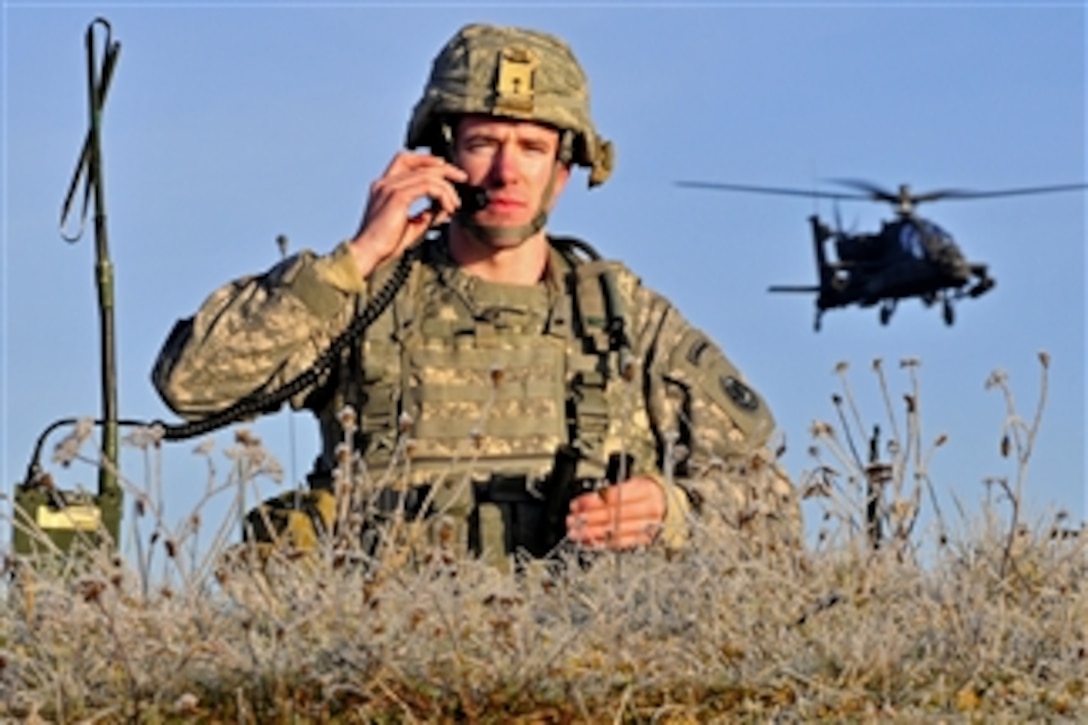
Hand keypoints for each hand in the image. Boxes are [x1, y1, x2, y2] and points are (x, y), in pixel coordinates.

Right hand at [348, 152, 467, 277]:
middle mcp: (385, 183)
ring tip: (455, 204)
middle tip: (461, 177)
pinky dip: (442, 195)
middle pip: (418, 162)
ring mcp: (389, 188)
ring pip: (427, 174)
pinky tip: (448, 208)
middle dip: (444, 168)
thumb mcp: (411, 225)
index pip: (406, 160)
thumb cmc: (385, 244)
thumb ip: (426, 214)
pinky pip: (427, 186)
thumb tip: (444, 209)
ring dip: (447, 187)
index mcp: (384, 187)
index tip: (447, 171)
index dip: (428, 160)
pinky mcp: (397, 197)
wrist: (369, 253)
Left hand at [565, 476, 665, 549]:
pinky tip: (589, 542)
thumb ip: (610, 491)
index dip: (592, 502)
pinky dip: (603, 543)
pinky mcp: (644, 540)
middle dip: (589, 519)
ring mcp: (648, 526)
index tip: (576, 504)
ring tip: (576, 533)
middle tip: (572, 520)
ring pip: (616, 531)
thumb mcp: (631, 482)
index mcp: (645, 489)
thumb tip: (584, 503)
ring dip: (592, 533)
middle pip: (614, 515)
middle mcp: (649, 509)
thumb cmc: (646, 491)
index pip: (614, 497)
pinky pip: (621, 544)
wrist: (668, 503)